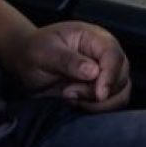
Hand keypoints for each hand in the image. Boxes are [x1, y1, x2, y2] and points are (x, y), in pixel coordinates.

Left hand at [8, 21, 130, 111]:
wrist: (25, 63)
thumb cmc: (33, 51)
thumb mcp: (44, 52)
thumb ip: (68, 60)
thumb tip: (94, 71)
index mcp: (94, 37)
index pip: (113, 55)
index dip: (110, 75)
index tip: (98, 94)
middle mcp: (104, 55)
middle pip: (121, 77)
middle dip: (96, 92)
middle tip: (68, 92)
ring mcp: (105, 73)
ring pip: (120, 94)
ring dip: (96, 103)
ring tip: (68, 95)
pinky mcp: (102, 90)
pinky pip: (111, 104)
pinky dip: (95, 109)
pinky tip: (74, 101)